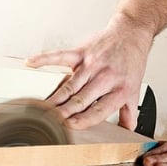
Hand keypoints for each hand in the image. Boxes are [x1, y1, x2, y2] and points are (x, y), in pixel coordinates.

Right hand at [26, 17, 152, 129]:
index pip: (99, 110)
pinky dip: (44, 59)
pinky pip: (61, 56)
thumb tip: (127, 132)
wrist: (131, 33)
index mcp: (119, 90)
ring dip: (55, 97)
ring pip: (70, 84)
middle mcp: (105, 78)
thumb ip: (129, 112)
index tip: (70, 127)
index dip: (84, 120)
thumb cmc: (131, 61)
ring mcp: (92, 64)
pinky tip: (31, 63)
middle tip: (50, 122)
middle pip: (81, 99)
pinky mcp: (82, 52)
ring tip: (42, 108)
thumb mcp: (135, 89)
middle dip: (64, 112)